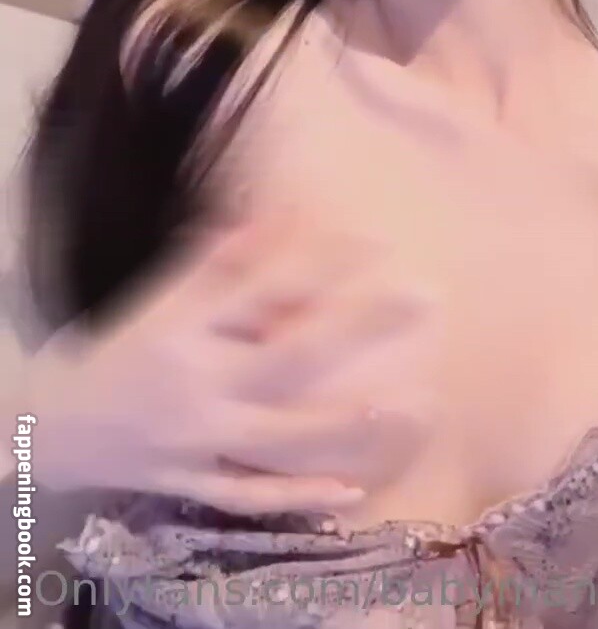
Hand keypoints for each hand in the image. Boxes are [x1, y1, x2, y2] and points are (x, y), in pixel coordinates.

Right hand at [29, 209, 434, 514]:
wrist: (54, 424)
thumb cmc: (119, 351)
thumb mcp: (160, 300)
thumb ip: (216, 267)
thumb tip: (275, 223)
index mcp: (188, 329)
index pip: (265, 287)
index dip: (322, 262)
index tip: (376, 240)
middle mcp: (200, 384)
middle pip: (291, 355)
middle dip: (359, 326)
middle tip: (423, 297)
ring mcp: (201, 440)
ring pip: (281, 434)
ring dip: (344, 423)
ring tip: (407, 404)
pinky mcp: (198, 482)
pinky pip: (253, 493)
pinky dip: (300, 496)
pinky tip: (352, 490)